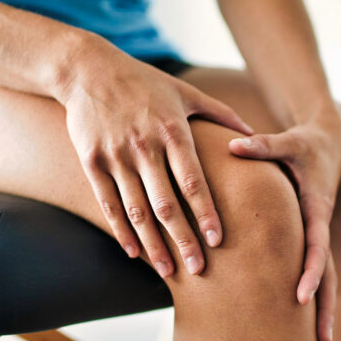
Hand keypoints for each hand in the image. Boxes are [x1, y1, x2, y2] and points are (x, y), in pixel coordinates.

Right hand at [57, 37, 252, 276]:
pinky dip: (121, 230)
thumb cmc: (143, 82)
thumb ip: (221, 113)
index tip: (218, 240)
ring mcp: (116, 156)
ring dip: (153, 244)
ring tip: (168, 271)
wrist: (87, 69)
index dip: (206, 213)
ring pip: (137, 210)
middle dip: (183, 239)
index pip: (194, 181)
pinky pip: (108, 203)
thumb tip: (253, 135)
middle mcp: (144, 147)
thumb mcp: (184, 92)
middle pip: (167, 204)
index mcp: (172, 131)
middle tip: (198, 269)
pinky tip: (134, 252)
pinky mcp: (92, 161)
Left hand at [228, 109, 340, 340]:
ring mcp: (318, 234)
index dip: (310, 272)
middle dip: (325, 306)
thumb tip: (234, 145)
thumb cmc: (307, 143)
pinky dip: (310, 294)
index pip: (316, 246)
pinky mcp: (311, 237)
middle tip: (321, 340)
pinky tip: (301, 323)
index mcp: (318, 208)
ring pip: (324, 277)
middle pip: (328, 273)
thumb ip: (262, 146)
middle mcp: (321, 226)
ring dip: (323, 310)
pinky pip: (311, 270)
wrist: (330, 140)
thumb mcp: (288, 141)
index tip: (301, 297)